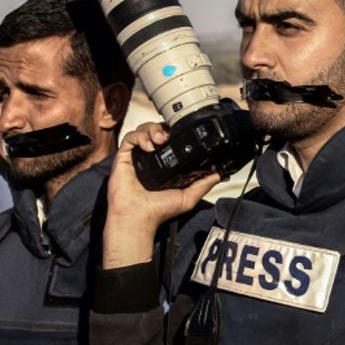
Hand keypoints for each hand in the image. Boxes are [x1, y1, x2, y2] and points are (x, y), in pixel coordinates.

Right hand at [102, 122, 220, 268]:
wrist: (139, 217)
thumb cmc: (159, 210)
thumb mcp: (188, 196)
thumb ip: (204, 183)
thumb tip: (222, 173)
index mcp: (162, 162)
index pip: (168, 137)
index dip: (174, 130)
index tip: (181, 132)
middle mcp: (149, 157)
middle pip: (155, 128)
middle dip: (163, 126)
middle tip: (170, 135)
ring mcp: (135, 156)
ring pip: (142, 129)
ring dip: (153, 129)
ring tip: (160, 140)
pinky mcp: (123, 157)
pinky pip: (129, 137)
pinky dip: (140, 137)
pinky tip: (149, 148)